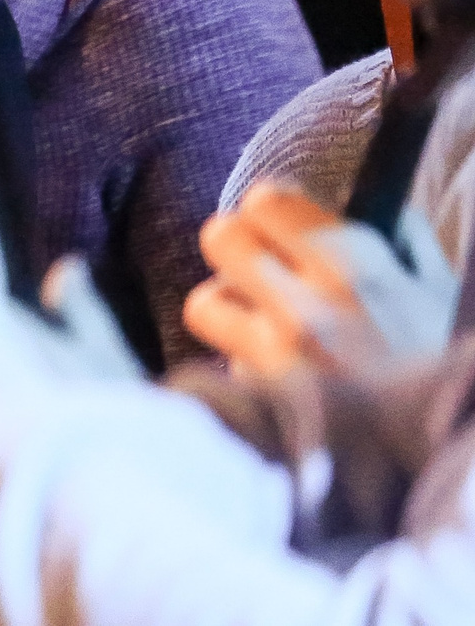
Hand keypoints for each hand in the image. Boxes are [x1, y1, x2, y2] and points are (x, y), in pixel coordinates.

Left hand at [182, 182, 458, 378]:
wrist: (446, 453)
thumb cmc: (439, 362)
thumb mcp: (435, 290)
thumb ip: (397, 240)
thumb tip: (355, 201)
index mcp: (357, 267)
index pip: (266, 201)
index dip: (273, 212)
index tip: (285, 227)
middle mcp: (308, 306)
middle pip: (220, 237)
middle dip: (239, 248)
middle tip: (263, 267)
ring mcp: (276, 358)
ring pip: (207, 301)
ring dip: (231, 308)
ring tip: (267, 324)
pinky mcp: (259, 403)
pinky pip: (226, 362)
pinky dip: (245, 365)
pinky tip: (282, 376)